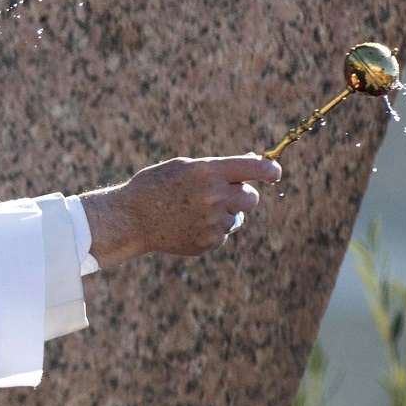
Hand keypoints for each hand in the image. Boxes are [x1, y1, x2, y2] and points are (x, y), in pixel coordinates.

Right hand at [79, 154, 281, 268]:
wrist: (131, 219)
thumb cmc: (156, 186)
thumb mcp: (185, 167)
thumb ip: (219, 167)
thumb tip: (252, 163)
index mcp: (210, 171)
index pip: (255, 168)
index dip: (270, 170)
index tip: (274, 173)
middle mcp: (215, 196)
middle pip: (251, 198)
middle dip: (242, 196)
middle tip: (224, 195)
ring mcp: (213, 222)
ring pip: (235, 218)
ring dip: (222, 214)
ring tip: (192, 211)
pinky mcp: (208, 242)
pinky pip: (222, 234)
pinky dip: (210, 230)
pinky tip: (187, 225)